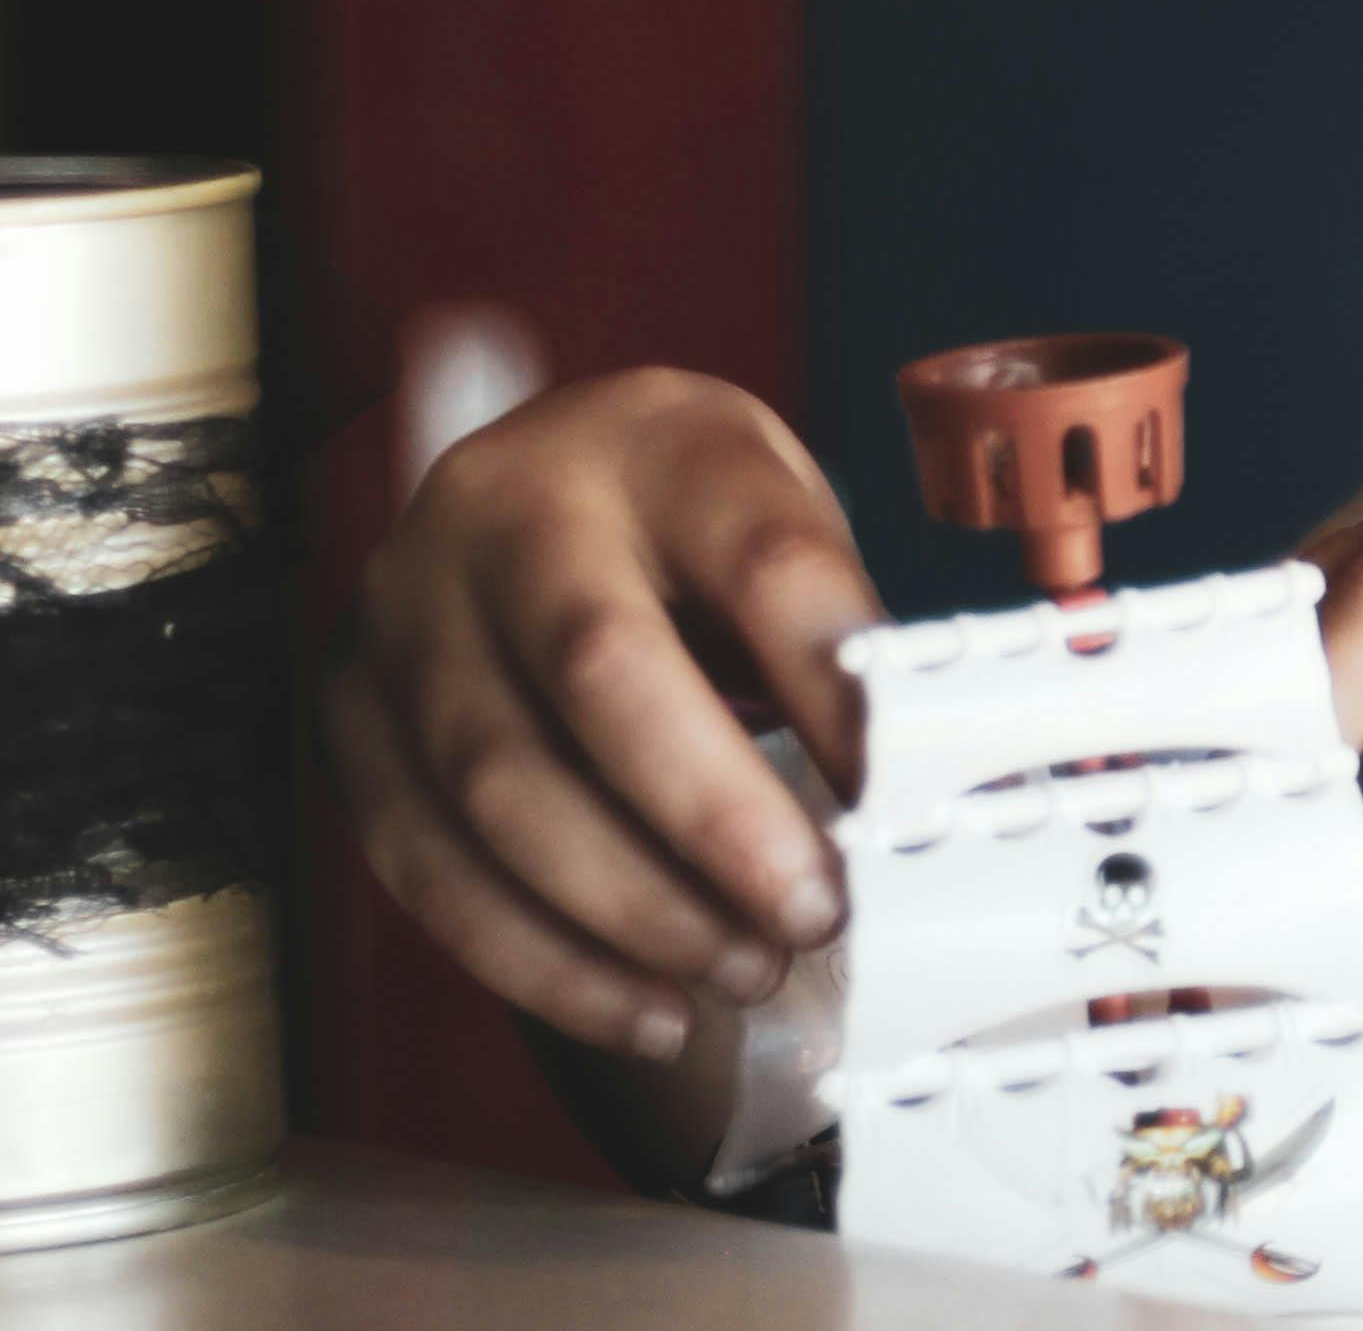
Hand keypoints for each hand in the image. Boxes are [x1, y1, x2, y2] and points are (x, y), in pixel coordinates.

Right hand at [329, 370, 885, 1059]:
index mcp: (659, 443)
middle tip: (814, 911)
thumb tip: (924, 790)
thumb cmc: (690, 523)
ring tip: (748, 969)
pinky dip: (544, 962)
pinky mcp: (350, 720)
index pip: (760, 558)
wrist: (536, 482)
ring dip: (634, 910)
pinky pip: (429, 868)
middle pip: (601, 667)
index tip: (898, 794)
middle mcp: (509, 512)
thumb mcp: (778, 518)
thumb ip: (836, 636)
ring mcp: (408, 615)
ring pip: (498, 785)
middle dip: (716, 816)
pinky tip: (650, 1007)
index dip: (830, 685)